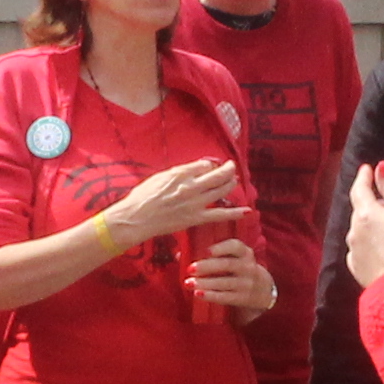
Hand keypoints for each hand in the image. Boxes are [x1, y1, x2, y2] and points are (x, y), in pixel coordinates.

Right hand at [98, 158, 241, 246]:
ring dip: (231, 184)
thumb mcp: (159, 177)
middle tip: (231, 167)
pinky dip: (235, 213)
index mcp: (180, 174)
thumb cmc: (142, 197)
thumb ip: (178, 172)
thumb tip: (194, 168)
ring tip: (234, 181)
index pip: (204, 165)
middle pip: (217, 175)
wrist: (136, 218)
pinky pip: (220, 215)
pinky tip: (247, 211)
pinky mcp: (195, 218)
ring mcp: (195, 202)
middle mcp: (190, 186)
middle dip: (227, 169)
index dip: (210, 165)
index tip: (211, 166)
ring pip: (221, 190)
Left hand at [186, 235, 276, 316]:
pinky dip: (211, 296)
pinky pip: (226, 297)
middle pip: (227, 265)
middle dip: (208, 266)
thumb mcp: (233, 258)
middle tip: (190, 268)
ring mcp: (247, 284)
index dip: (221, 248)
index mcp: (244, 252)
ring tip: (188, 283)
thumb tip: (179, 254)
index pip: (235, 246)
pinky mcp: (243, 298)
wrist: (263, 290)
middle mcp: (248, 267)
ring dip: (206, 283)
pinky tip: (198, 294)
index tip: (206, 251)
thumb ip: (210, 254)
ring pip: (225, 282)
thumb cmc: (238, 268)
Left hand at [343, 162, 383, 287]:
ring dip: (368, 225)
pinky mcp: (356, 267)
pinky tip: (378, 248)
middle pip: (359, 210)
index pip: (360, 189)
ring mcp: (353, 250)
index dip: (363, 177)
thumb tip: (380, 167)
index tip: (366, 169)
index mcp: (367, 214)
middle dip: (370, 203)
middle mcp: (354, 230)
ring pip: (358, 230)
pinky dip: (367, 244)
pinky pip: (359, 249)